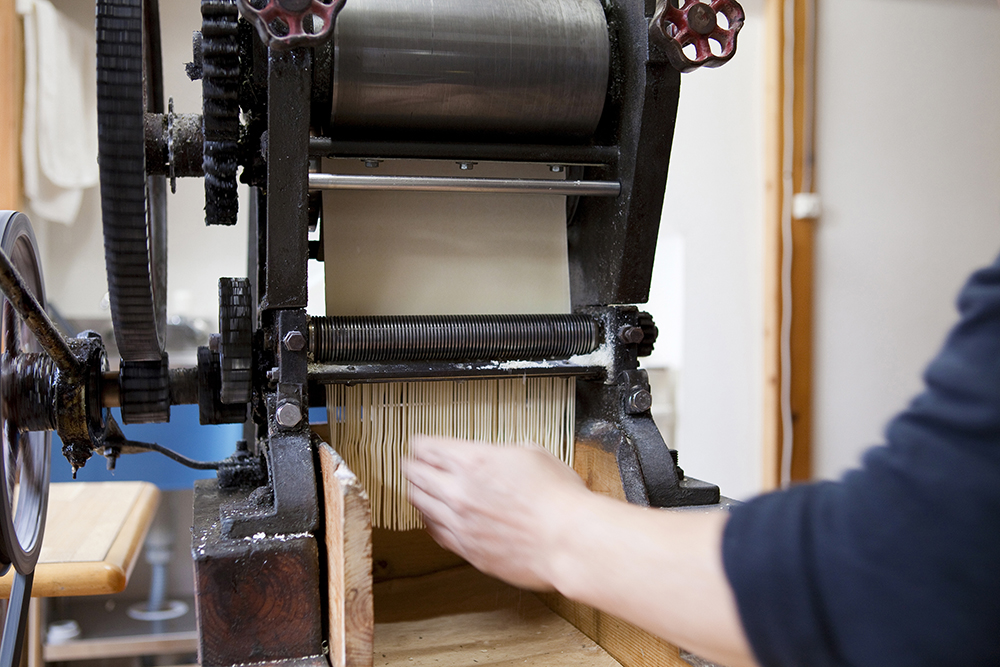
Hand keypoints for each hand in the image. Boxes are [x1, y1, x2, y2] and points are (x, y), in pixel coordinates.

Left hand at [405, 435, 589, 590]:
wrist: (568, 541)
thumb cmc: (559, 499)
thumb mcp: (533, 454)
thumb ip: (503, 453)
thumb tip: (498, 455)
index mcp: (474, 461)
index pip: (427, 448)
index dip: (419, 443)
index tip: (418, 443)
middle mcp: (459, 492)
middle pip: (415, 474)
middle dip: (411, 465)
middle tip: (410, 463)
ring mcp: (460, 524)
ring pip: (419, 504)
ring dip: (415, 492)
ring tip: (417, 487)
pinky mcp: (467, 550)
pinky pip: (435, 532)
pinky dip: (428, 520)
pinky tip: (432, 516)